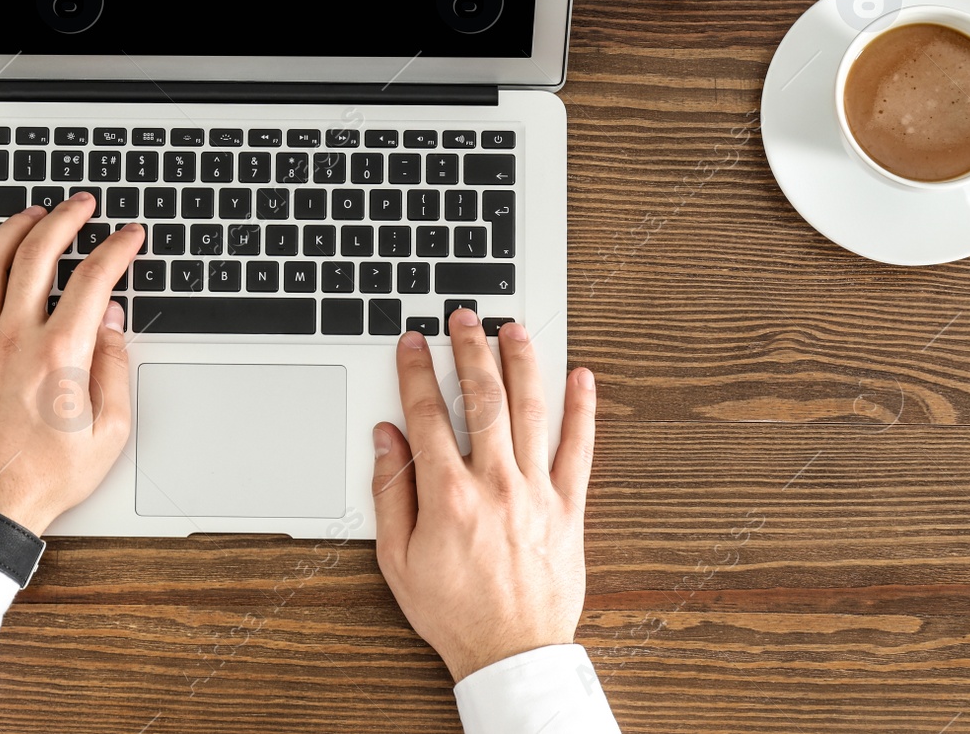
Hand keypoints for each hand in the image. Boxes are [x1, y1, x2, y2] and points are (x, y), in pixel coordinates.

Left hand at [0, 194, 144, 533]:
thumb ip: (114, 369)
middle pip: (37, 253)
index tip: (128, 237)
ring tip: (33, 215)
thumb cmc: (45, 476)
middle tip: (82, 206)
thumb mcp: (109, 432)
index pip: (94, 279)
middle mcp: (13, 339)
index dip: (117, 248)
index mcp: (59, 355)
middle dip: (65, 218)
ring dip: (13, 229)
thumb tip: (112, 323)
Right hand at [371, 308, 596, 682]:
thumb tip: (386, 439)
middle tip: (464, 317)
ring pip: (530, 411)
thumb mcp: (397, 559)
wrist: (511, 652)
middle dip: (469, 350)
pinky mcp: (569, 507)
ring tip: (514, 329)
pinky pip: (580, 449)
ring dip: (521, 363)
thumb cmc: (453, 611)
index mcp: (448, 495)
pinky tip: (582, 376)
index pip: (427, 414)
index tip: (411, 342)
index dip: (415, 371)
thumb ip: (389, 492)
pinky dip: (582, 410)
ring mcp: (536, 492)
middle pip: (482, 399)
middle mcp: (495, 484)